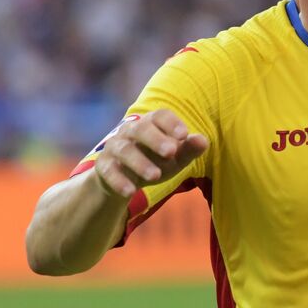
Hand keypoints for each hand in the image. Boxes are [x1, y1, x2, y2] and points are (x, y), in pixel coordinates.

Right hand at [92, 109, 207, 199]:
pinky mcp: (104, 166)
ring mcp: (115, 147)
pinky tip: (130, 191)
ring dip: (140, 163)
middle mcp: (130, 131)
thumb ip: (189, 149)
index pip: (160, 116)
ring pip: (124, 150)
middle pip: (140, 129)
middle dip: (156, 140)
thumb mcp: (176, 158)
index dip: (171, 123)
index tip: (184, 135)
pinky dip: (119, 181)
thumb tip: (203, 141)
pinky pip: (108, 171)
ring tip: (156, 176)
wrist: (126, 179)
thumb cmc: (157, 161)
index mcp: (151, 124)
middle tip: (171, 152)